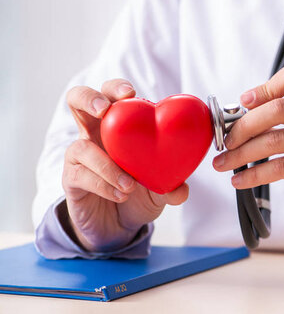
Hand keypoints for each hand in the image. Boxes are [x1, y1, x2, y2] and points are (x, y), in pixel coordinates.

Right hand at [63, 79, 188, 251]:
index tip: (131, 93)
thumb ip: (172, 185)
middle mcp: (94, 135)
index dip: (116, 88)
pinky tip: (121, 194)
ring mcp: (79, 157)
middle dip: (90, 99)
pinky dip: (104, 185)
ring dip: (108, 166)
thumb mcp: (161, 189)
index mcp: (118, 126)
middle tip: (105, 110)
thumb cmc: (138, 194)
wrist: (117, 225)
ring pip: (80, 147)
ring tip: (130, 185)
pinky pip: (81, 176)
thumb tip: (182, 189)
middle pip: (77, 100)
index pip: (110, 95)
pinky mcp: (71, 180)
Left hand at [212, 65, 283, 244]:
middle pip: (277, 109)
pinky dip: (256, 174)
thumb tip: (248, 117)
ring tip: (224, 164)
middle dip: (242, 127)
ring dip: (242, 154)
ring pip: (275, 139)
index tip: (243, 104)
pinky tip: (242, 181)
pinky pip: (283, 166)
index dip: (263, 88)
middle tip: (225, 142)